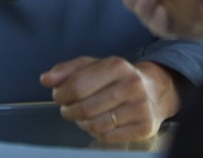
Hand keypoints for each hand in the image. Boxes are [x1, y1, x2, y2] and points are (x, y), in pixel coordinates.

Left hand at [40, 56, 179, 142]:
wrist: (156, 91)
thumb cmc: (118, 78)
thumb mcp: (95, 67)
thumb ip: (68, 71)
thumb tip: (45, 79)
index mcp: (117, 66)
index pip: (77, 85)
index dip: (61, 94)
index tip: (59, 96)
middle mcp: (131, 85)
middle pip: (85, 108)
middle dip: (69, 111)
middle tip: (68, 109)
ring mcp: (140, 108)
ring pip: (95, 125)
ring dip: (82, 123)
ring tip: (83, 116)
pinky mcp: (144, 128)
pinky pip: (107, 137)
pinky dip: (96, 133)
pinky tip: (98, 123)